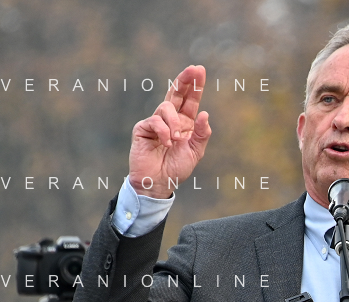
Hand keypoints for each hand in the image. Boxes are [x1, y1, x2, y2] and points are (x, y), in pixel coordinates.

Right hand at [129, 64, 211, 198]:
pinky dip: (164, 132)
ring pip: (166, 108)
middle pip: (176, 94)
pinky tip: (167, 144)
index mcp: (184, 123)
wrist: (159, 183)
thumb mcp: (195, 152)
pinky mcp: (143, 129)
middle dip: (185, 80)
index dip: (195, 86)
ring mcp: (156, 123)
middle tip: (194, 69)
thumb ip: (202, 134)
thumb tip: (205, 113)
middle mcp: (170, 120)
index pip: (190, 100)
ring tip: (177, 140)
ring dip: (174, 123)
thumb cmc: (176, 169)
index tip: (200, 70)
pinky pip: (155, 121)